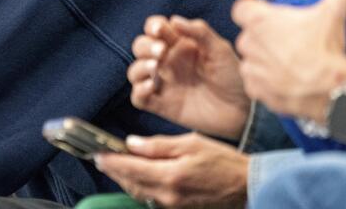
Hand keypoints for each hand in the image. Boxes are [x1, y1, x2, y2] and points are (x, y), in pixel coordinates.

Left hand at [94, 133, 247, 207]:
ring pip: (139, 192)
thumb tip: (131, 144)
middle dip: (114, 171)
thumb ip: (158, 145)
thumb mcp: (191, 143)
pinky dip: (140, 186)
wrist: (248, 187)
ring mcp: (173, 205)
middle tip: (101, 158)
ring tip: (115, 166)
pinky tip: (137, 176)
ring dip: (124, 179)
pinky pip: (151, 198)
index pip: (130, 168)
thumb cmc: (223, 161)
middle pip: (130, 183)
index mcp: (170, 175)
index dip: (110, 161)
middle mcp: (168, 195)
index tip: (96, 154)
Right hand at [128, 16, 248, 138]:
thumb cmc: (233, 77)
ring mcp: (163, 83)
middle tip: (161, 51)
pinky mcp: (162, 105)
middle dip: (146, 46)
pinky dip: (139, 91)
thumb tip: (174, 20)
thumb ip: (199, 32)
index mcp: (180, 44)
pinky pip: (138, 98)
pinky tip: (152, 87)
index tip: (159, 29)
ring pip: (135, 71)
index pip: (155, 29)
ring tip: (155, 68)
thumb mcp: (220, 49)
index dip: (152, 26)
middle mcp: (167, 62)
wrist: (243, 111)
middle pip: (140, 47)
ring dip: (140, 67)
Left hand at [233, 0, 345, 122]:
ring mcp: (250, 67)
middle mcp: (249, 43)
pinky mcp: (255, 88)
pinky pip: (255, 81)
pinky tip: (285, 78)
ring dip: (266, 59)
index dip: (253, 11)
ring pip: (252, 58)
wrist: (331, 88)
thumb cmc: (324, 53)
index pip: (242, 9)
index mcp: (259, 21)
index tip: (265, 15)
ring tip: (289, 61)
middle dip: (265, 36)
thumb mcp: (333, 15)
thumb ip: (333, 0)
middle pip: (249, 34)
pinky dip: (267, 81)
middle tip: (287, 40)